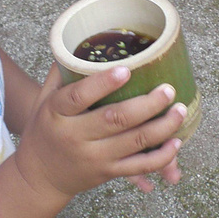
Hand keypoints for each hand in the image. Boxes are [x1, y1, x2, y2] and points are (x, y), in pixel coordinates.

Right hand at [14, 63, 185, 197]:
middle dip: (147, 104)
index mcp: (57, 113)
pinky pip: (138, 167)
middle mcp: (74, 137)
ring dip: (162, 127)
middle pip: (115, 119)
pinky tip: (175, 142)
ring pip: (133, 143)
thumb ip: (61, 73)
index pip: (78, 96)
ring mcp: (93, 158)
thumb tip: (79, 42)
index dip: (103, 83)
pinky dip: (161, 157)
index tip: (127, 69)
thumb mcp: (43, 100)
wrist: (39, 175)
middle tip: (168, 90)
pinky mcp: (106, 174)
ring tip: (179, 110)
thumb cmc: (44, 130)